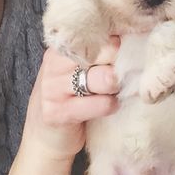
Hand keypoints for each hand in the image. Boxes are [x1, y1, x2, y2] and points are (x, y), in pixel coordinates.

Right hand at [20, 38, 120, 163]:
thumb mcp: (77, 72)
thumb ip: (95, 55)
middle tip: (119, 77)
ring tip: (113, 92)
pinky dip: (110, 105)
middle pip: (102, 53)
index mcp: (59, 49)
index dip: (116, 44)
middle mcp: (53, 64)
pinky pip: (100, 104)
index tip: (124, 53)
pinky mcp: (58, 113)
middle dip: (118, 66)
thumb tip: (130, 39)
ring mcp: (53, 88)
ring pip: (103, 78)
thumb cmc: (69, 100)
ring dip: (115, 87)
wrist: (44, 139)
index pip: (94, 35)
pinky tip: (108, 107)